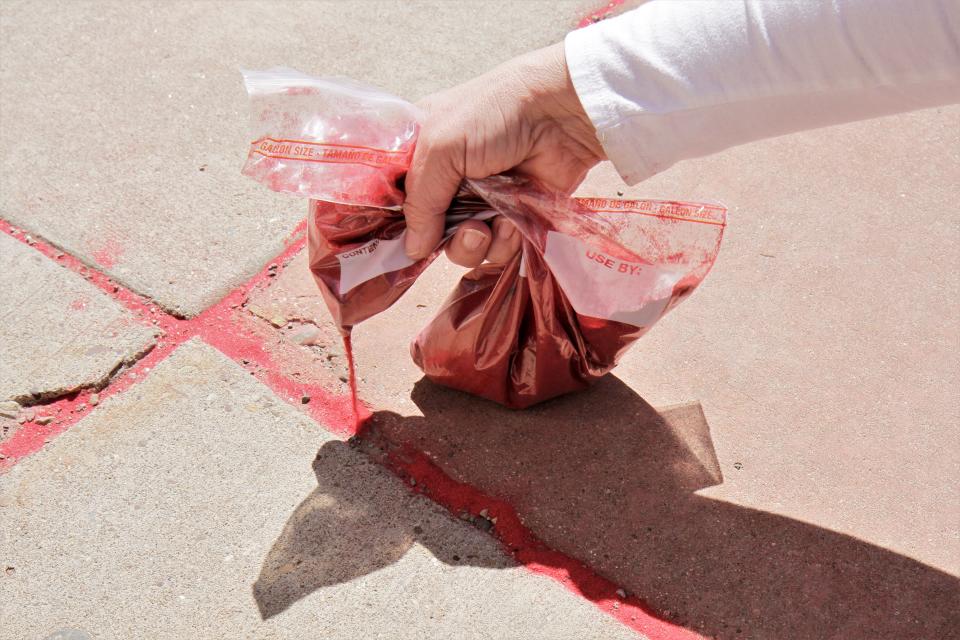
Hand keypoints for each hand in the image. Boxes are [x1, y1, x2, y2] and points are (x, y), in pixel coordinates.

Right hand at [403, 42, 604, 266]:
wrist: (560, 112)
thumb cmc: (494, 115)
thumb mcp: (441, 147)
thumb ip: (420, 201)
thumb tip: (412, 250)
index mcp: (424, 154)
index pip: (400, 199)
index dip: (401, 222)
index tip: (403, 239)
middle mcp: (450, 180)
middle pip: (432, 232)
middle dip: (449, 239)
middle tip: (470, 229)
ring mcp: (483, 200)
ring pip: (465, 247)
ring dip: (478, 245)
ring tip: (494, 225)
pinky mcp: (514, 215)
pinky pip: (498, 249)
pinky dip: (504, 243)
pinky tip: (514, 222)